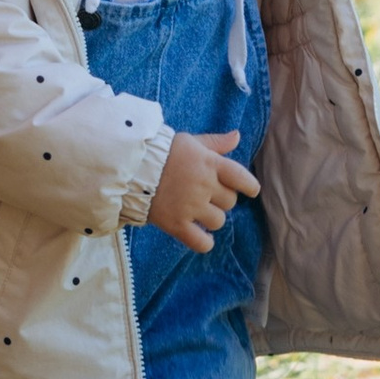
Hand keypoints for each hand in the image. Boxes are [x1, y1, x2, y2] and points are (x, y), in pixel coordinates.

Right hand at [145, 127, 262, 252]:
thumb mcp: (190, 141)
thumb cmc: (162, 151)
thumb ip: (215, 143)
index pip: (242, 178)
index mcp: (210, 163)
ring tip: (197, 211)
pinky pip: (201, 242)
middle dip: (221, 199)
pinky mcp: (177, 224)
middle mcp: (204, 185)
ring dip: (211, 218)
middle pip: (230, 202)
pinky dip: (204, 242)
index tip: (250, 190)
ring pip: (218, 221)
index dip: (250, 186)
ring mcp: (190, 206)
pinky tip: (200, 236)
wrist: (129, 166)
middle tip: (205, 194)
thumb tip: (237, 136)